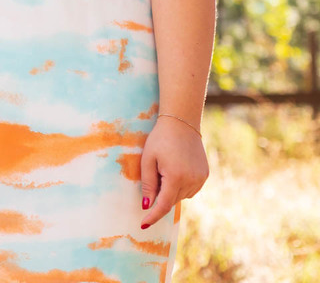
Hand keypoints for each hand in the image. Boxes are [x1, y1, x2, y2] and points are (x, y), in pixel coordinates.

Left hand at [139, 115, 207, 229]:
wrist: (181, 124)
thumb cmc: (160, 140)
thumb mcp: (148, 160)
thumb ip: (148, 184)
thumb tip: (147, 205)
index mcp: (176, 178)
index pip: (164, 205)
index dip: (153, 216)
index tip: (143, 224)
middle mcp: (191, 181)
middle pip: (172, 200)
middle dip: (160, 195)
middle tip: (155, 174)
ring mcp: (200, 179)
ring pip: (181, 196)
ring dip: (171, 190)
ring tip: (166, 168)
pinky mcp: (205, 175)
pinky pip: (190, 189)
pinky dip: (180, 186)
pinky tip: (176, 169)